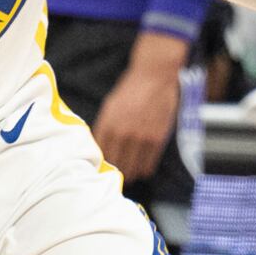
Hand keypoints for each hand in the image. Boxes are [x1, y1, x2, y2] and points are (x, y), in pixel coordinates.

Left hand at [91, 39, 184, 183]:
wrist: (153, 78)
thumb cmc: (130, 91)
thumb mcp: (109, 107)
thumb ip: (104, 127)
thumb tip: (99, 148)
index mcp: (107, 125)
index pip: (101, 155)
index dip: (102, 166)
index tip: (102, 171)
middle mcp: (122, 134)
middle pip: (116, 165)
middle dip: (116, 172)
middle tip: (117, 176)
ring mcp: (140, 138)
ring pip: (132, 168)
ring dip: (130, 174)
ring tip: (129, 175)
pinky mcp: (157, 139)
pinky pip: (149, 165)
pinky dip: (144, 170)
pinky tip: (142, 169)